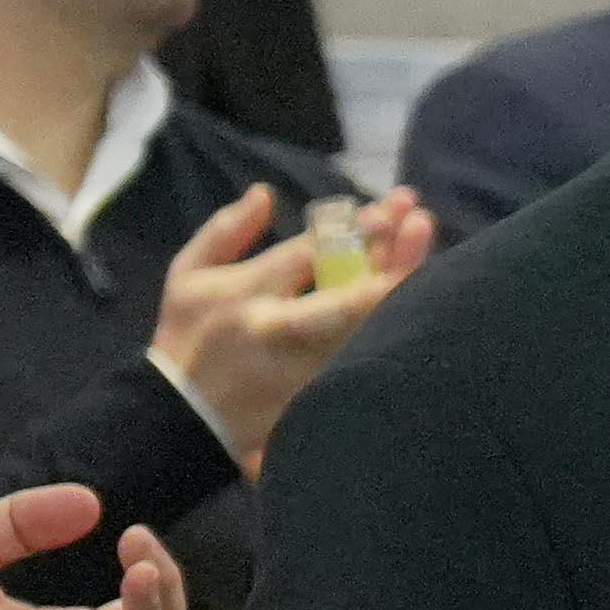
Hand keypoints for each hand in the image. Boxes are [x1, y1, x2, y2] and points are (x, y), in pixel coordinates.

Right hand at [147, 184, 421, 467]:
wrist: (184, 417)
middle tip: (422, 223)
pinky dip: (391, 325)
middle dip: (389, 259)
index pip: (307, 255)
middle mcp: (278, 331)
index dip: (352, 230)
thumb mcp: (188, 276)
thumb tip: (265, 192)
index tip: (388, 209)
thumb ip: (225, 231)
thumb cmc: (188, 335)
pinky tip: (417, 297)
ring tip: (425, 252)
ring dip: (401, 290)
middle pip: (346, 296)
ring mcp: (303, 370)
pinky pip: (363, 357)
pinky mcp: (318, 397)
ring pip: (363, 331)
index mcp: (245, 294)